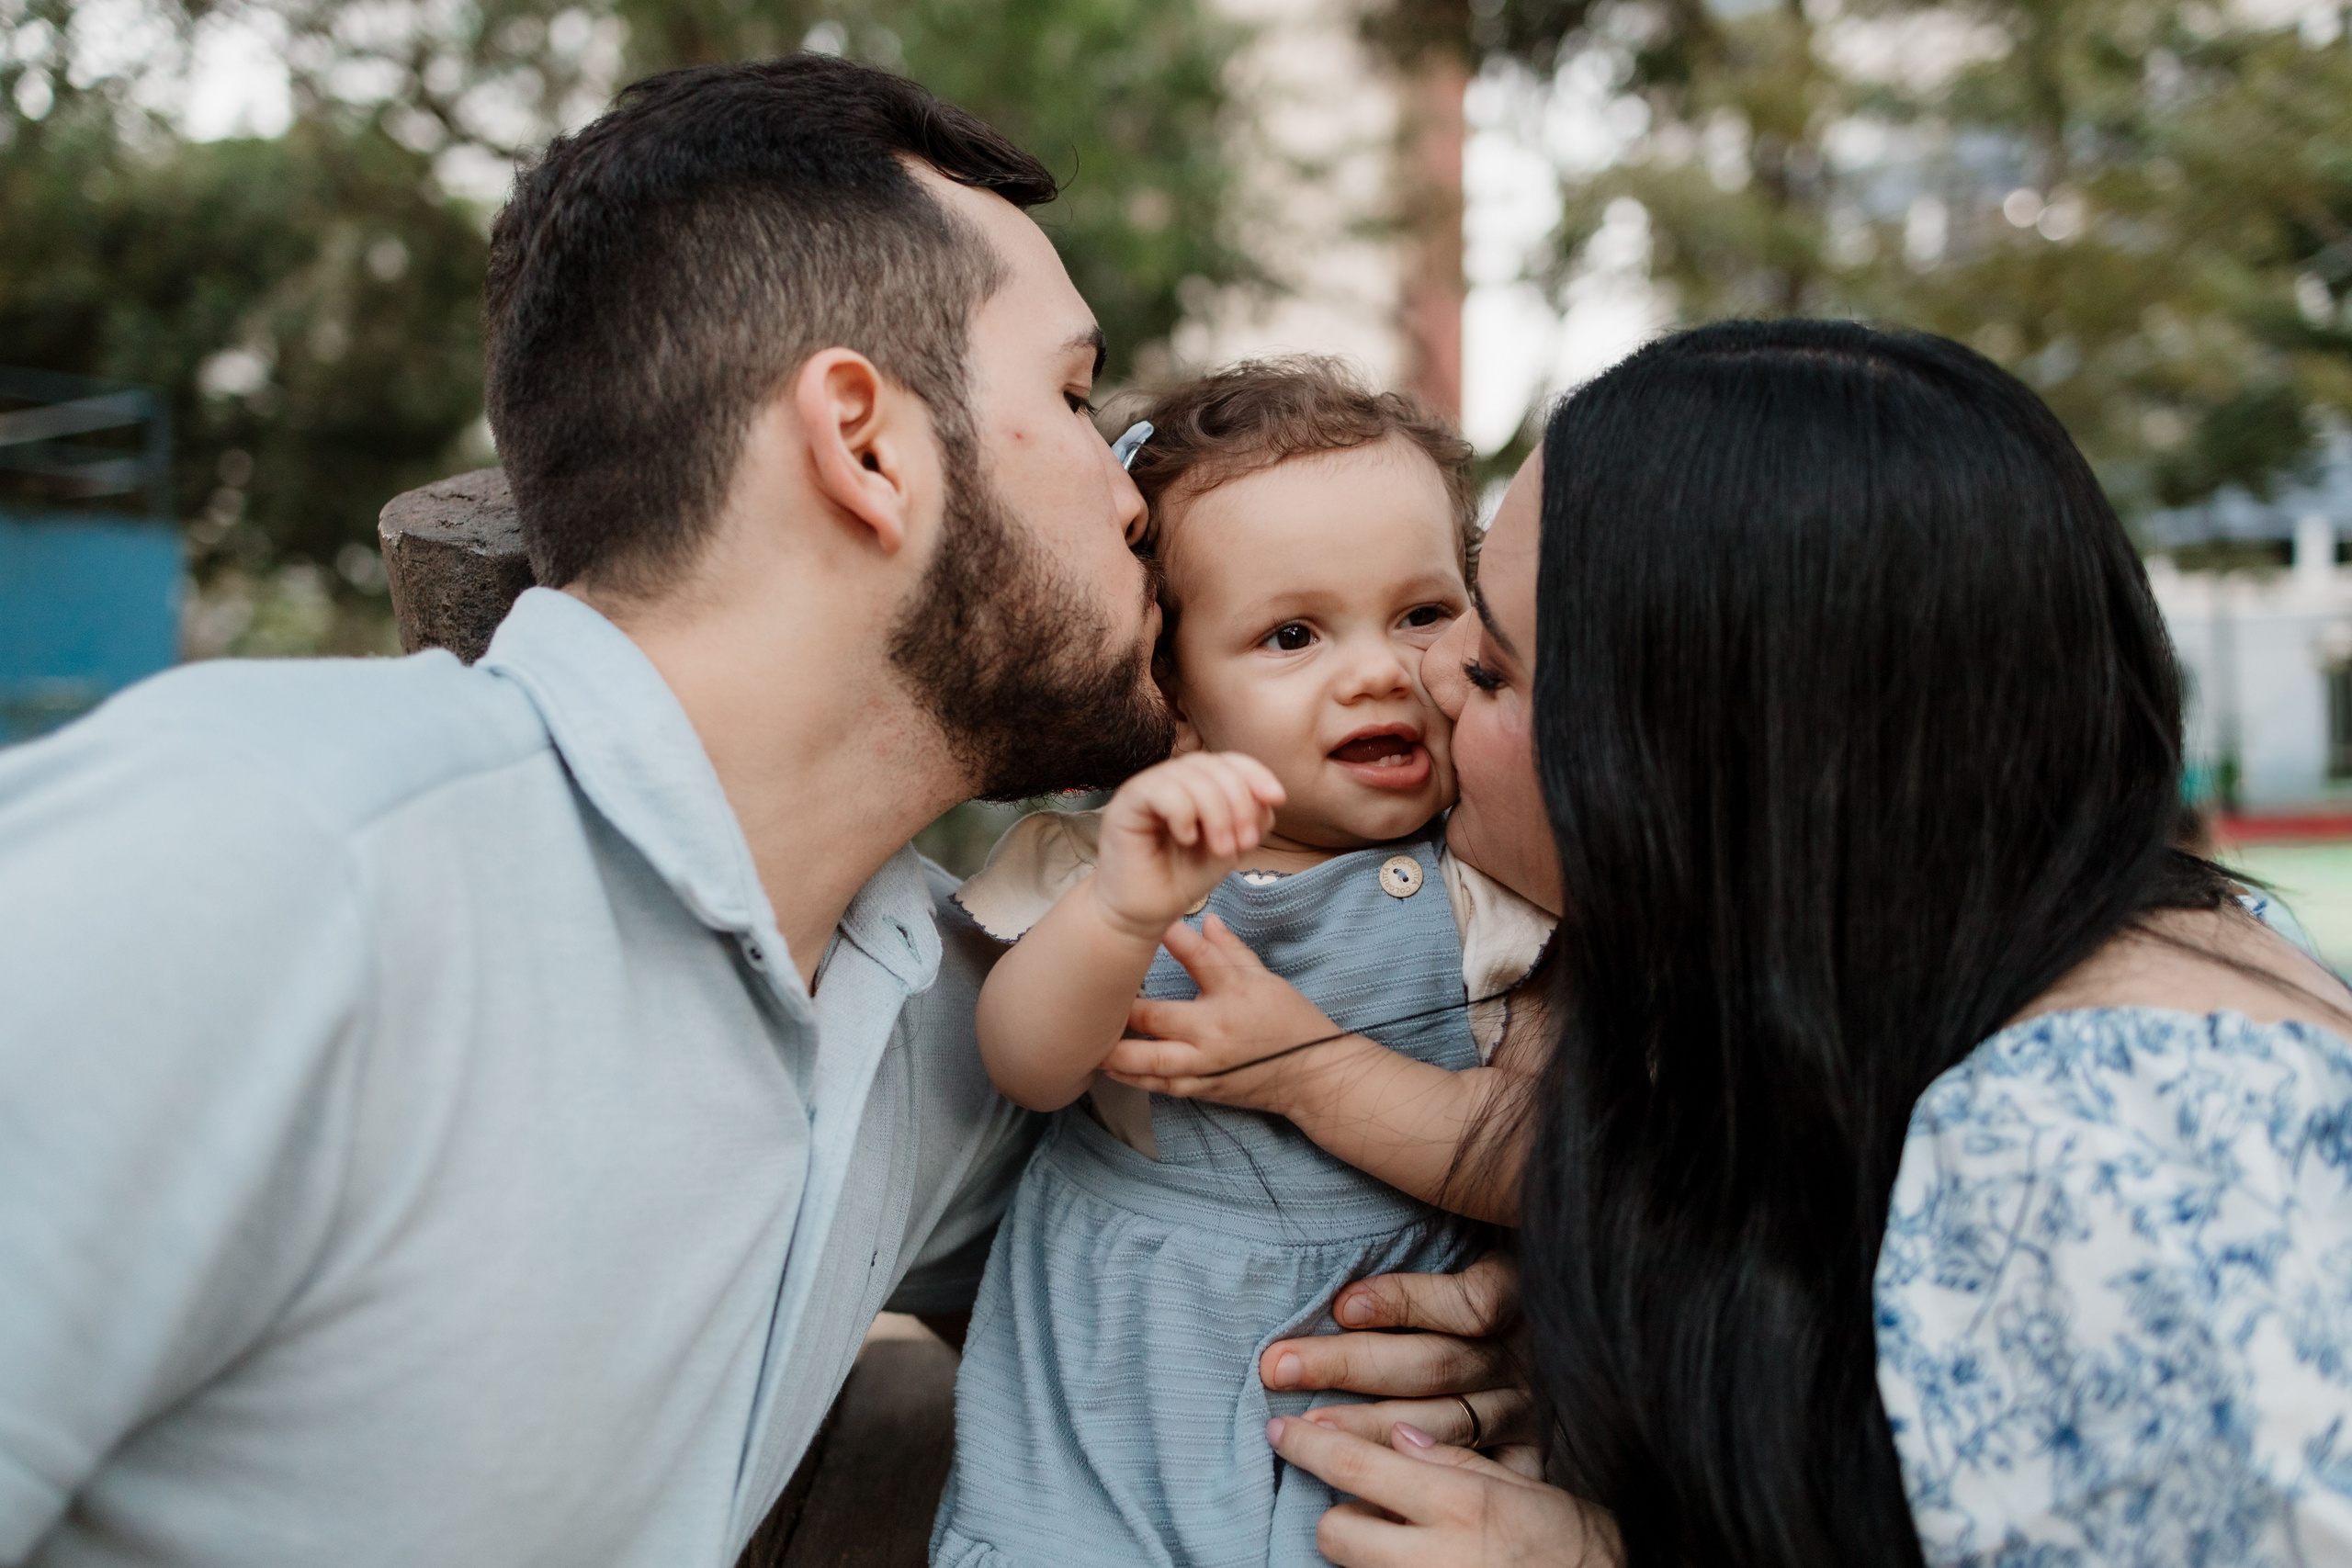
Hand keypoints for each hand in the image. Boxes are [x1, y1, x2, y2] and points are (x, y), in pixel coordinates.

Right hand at [1090, 754, 1284, 942]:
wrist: (1147, 912)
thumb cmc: (1184, 878)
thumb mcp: (1231, 846)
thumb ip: (1251, 819)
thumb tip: (1269, 798)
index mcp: (1198, 785)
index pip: (1230, 761)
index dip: (1256, 774)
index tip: (1277, 799)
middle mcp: (1172, 779)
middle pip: (1214, 766)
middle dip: (1239, 802)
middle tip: (1244, 842)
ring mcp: (1147, 787)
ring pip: (1191, 776)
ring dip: (1217, 813)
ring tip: (1221, 849)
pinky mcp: (1126, 802)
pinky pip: (1161, 790)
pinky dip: (1183, 814)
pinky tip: (1186, 839)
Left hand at [1099, 914, 1353, 1116]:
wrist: (1311, 1074)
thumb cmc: (1288, 1020)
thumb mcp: (1263, 977)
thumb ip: (1229, 949)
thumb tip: (1204, 920)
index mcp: (1233, 994)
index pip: (1198, 958)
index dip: (1171, 937)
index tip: (1145, 921)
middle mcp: (1214, 1032)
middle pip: (1156, 1019)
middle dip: (1120, 1010)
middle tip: (1088, 995)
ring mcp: (1205, 1065)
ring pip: (1148, 1062)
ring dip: (1115, 1052)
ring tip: (1085, 1039)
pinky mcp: (1201, 1089)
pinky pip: (1159, 1086)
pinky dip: (1132, 1078)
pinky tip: (1108, 1069)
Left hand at [1260, 1255, 1534, 1458]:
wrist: (1586, 1345)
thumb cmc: (1500, 1287)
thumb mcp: (1487, 1250)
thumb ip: (1435, 1254)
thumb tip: (1345, 1267)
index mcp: (1520, 1293)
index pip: (1473, 1303)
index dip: (1407, 1302)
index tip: (1342, 1305)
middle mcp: (1527, 1354)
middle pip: (1438, 1364)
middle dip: (1350, 1365)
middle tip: (1278, 1367)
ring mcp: (1529, 1407)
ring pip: (1447, 1421)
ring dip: (1371, 1425)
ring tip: (1309, 1426)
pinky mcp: (1531, 1453)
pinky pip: (1477, 1472)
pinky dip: (1429, 1474)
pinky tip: (1379, 1483)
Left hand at [1265, 1415, 1617, 1567]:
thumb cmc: (1573, 1545)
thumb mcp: (1522, 1489)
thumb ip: (1455, 1460)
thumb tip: (1398, 1434)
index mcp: (1459, 1505)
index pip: (1357, 1465)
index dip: (1309, 1444)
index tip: (1281, 1429)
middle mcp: (1435, 1557)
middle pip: (1336, 1529)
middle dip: (1341, 1512)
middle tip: (1370, 1502)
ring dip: (1365, 1549)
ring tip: (1403, 1537)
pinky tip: (1413, 1558)